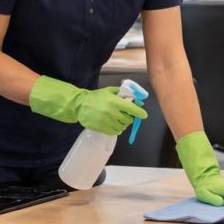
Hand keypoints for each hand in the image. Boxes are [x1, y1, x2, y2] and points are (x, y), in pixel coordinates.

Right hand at [29, 77, 146, 134]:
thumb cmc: (96, 97)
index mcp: (115, 102)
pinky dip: (117, 129)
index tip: (144, 115)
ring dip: (124, 124)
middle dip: (130, 117)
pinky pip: (115, 132)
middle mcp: (112, 113)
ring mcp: (107, 122)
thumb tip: (134, 99)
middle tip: (127, 115)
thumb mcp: (109, 91)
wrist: (80, 105)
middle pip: (129, 119)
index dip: (140, 113)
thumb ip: (122, 94)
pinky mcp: (102, 128)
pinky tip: (114, 124)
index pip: (132, 109)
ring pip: (123, 127)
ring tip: (119, 119)